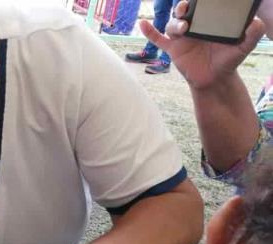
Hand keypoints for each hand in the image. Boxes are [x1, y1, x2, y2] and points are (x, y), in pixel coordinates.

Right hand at [140, 1, 265, 89]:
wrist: (214, 80)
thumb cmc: (228, 61)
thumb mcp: (243, 47)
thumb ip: (251, 35)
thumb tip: (256, 23)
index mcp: (209, 21)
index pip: (202, 6)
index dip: (198, 0)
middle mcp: (194, 26)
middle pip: (184, 11)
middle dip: (183, 6)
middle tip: (187, 8)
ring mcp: (182, 37)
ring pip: (172, 24)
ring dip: (175, 23)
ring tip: (183, 27)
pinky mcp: (173, 49)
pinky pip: (158, 39)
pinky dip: (149, 32)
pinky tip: (142, 23)